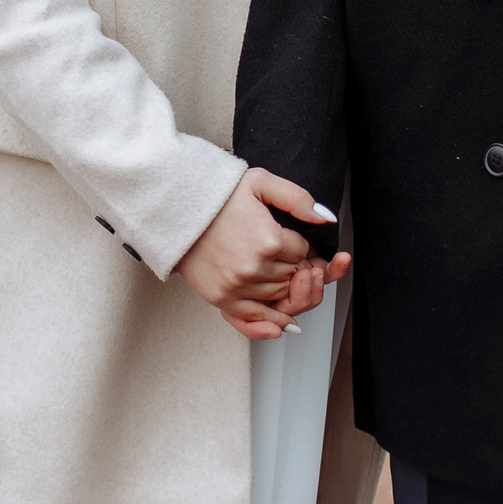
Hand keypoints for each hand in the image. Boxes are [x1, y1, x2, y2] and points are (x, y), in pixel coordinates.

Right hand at [178, 168, 348, 339]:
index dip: (298, 244)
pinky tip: (282, 321)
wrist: (176, 209)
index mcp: (269, 239)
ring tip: (275, 272)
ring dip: (283, 287)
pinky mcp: (221, 298)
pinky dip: (271, 321)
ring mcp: (238, 286)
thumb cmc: (216, 194)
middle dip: (294, 266)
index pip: (303, 252)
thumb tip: (326, 219)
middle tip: (284, 254)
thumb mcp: (260, 182)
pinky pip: (255, 318)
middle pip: (293, 277)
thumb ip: (297, 198)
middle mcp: (255, 267)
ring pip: (279, 297)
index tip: (287, 237)